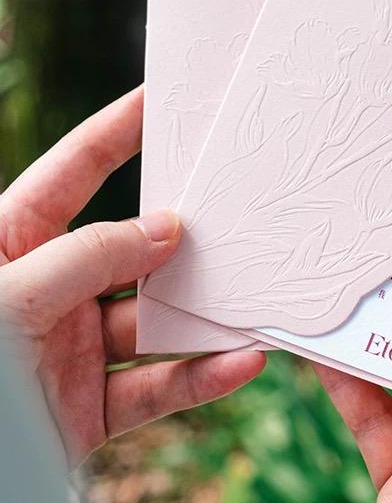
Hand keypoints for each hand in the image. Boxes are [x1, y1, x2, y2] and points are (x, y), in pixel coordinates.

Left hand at [0, 87, 264, 466]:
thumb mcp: (12, 294)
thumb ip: (91, 255)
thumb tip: (168, 229)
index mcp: (14, 241)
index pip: (78, 169)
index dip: (120, 129)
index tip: (165, 97)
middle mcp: (52, 286)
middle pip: (133, 247)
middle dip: (184, 229)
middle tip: (235, 204)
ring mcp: (74, 346)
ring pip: (157, 321)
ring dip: (208, 314)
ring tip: (256, 296)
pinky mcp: (91, 405)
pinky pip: (158, 386)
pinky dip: (204, 377)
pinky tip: (243, 361)